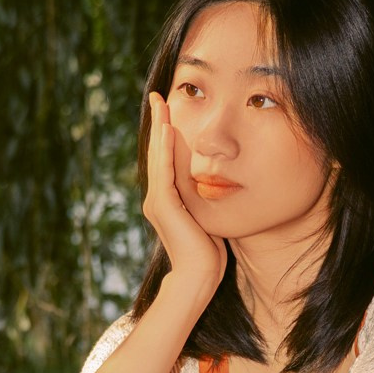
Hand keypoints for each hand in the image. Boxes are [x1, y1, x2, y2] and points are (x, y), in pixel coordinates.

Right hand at [143, 91, 227, 300]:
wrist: (199, 276)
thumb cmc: (208, 252)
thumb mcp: (207, 215)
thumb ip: (204, 197)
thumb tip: (216, 180)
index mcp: (166, 199)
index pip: (165, 159)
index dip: (165, 133)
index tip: (167, 109)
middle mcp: (157, 197)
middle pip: (157, 152)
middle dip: (158, 122)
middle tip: (157, 96)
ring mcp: (158, 201)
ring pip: (158, 157)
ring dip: (159, 128)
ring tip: (160, 104)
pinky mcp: (163, 206)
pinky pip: (163, 171)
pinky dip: (164, 150)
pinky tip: (167, 130)